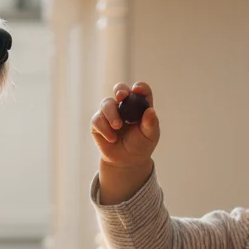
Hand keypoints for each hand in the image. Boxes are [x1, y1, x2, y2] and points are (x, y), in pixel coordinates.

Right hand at [92, 82, 159, 204]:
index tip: (137, 90)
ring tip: (117, 126)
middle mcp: (124, 105)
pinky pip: (97, 119)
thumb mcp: (150, 136)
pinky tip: (112, 139)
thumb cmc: (140, 145)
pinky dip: (104, 128)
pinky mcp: (98, 122)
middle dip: (120, 90)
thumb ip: (151, 123)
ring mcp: (110, 112)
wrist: (126, 161)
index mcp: (140, 105)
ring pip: (106, 103)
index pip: (141, 90)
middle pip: (120, 89)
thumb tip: (151, 111)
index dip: (140, 87)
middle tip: (121, 96)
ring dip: (111, 114)